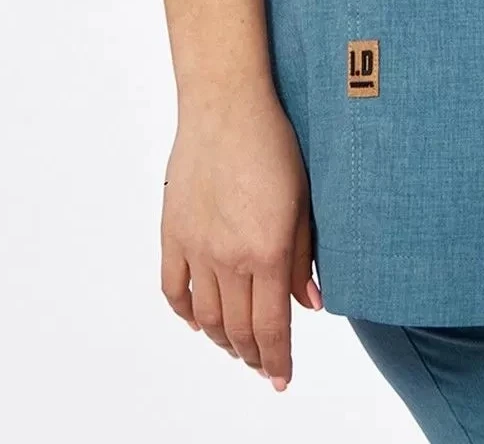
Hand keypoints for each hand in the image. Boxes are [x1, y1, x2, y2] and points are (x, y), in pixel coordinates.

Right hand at [160, 86, 321, 392]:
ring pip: (206, 318)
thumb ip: (306, 256)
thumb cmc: (273, 142)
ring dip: (222, 340)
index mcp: (268, 250)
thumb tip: (310, 305)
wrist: (226, 105)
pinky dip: (186, 313)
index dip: (277, 360)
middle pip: (238, 329)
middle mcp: (229, 257)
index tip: (281, 378)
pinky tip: (199, 320)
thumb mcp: (304, 198)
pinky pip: (173, 289)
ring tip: (236, 346)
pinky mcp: (173, 232)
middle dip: (253, 355)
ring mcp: (196, 247)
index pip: (272, 327)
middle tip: (263, 364)